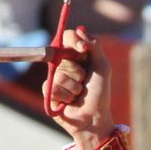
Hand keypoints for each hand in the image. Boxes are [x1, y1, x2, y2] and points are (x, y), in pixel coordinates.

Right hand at [48, 28, 115, 149]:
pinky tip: (69, 102)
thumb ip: (95, 47)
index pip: (67, 38)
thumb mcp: (102, 68)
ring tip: (78, 95)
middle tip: (83, 81)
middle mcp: (64, 64)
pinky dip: (64, 96)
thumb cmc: (99, 95)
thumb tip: (81, 29)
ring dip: (72, 87)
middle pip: (61, 55)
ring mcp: (54, 77)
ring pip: (58, 74)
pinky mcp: (48, 92)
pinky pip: (51, 87)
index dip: (72, 41)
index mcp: (77, 56)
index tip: (82, 50)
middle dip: (76, 70)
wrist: (93, 119)